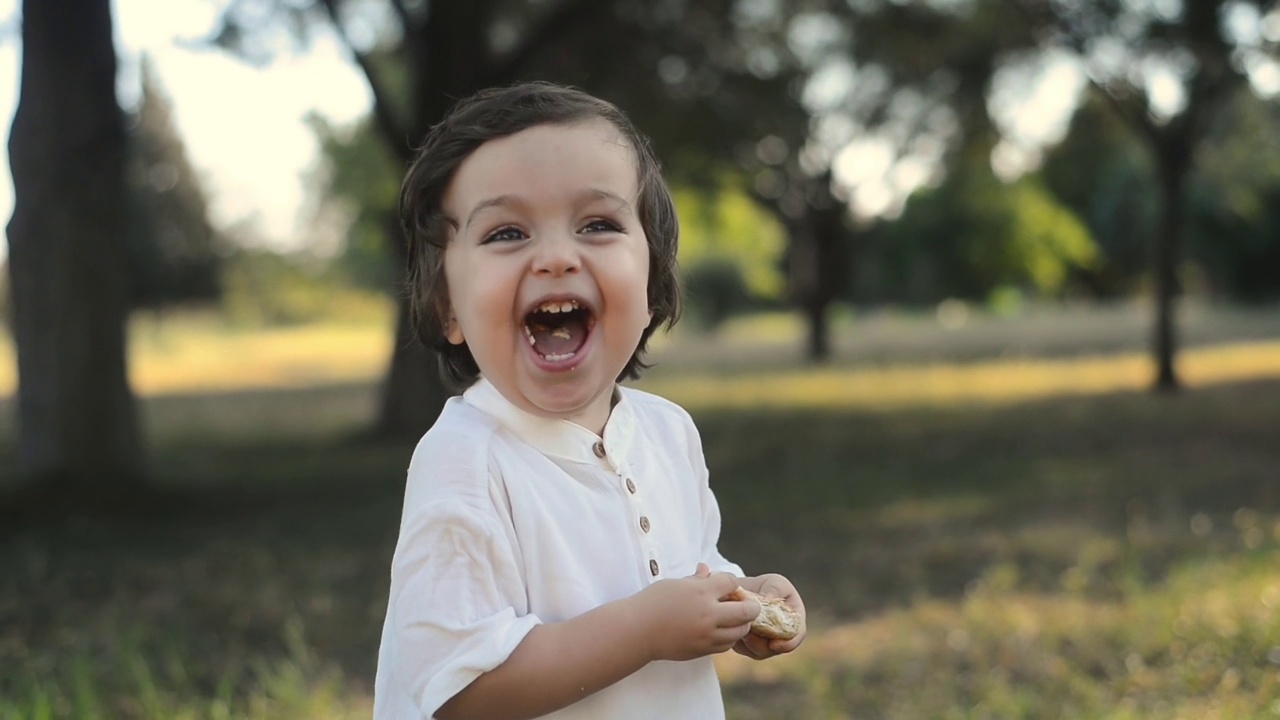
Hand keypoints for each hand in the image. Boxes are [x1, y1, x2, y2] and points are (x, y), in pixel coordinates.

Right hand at [632, 563, 758, 661]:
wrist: (637, 631)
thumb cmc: (652, 603)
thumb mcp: (674, 584)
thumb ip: (695, 579)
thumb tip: (707, 570)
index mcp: (701, 592)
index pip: (731, 582)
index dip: (731, 582)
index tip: (725, 584)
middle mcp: (708, 614)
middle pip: (747, 611)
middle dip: (750, 605)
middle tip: (746, 604)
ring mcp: (706, 635)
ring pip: (740, 631)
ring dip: (741, 624)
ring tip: (733, 619)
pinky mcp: (702, 650)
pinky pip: (726, 645)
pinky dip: (728, 637)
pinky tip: (721, 631)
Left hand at [731, 573, 805, 659]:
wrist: (744, 591)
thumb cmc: (765, 586)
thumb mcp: (775, 582)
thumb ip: (776, 589)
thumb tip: (769, 599)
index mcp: (795, 621)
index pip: (797, 636)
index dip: (788, 643)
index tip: (774, 644)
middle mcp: (782, 636)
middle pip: (776, 649)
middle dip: (763, 645)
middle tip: (749, 636)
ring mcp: (766, 643)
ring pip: (759, 652)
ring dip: (749, 643)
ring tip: (740, 627)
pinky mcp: (749, 647)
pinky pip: (745, 650)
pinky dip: (739, 642)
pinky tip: (733, 627)